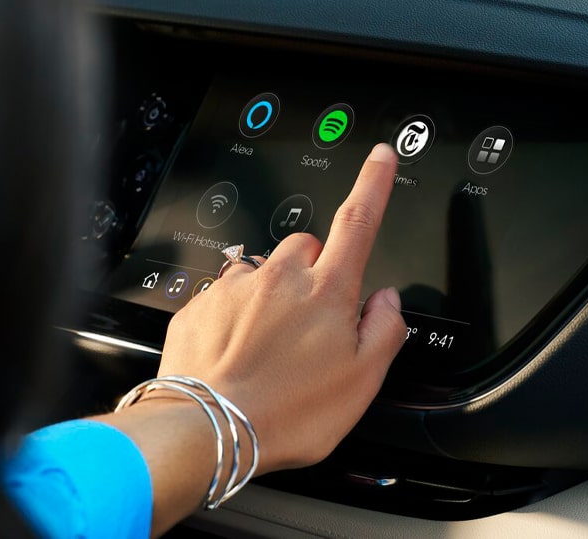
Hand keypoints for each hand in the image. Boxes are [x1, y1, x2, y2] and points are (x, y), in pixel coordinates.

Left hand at [99, 143, 404, 535]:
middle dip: (312, 270)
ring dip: (270, 294)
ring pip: (262, 271)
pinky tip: (237, 352)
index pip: (358, 220)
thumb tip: (386, 300)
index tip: (380, 157)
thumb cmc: (288, 412)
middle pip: (304, 247)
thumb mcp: (362, 382)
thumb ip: (385, 330)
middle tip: (310, 320)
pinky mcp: (201, 303)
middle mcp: (279, 277)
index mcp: (326, 290)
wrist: (209, 430)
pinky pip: (225, 295)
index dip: (374, 183)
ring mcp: (235, 287)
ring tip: (268, 346)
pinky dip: (235, 315)